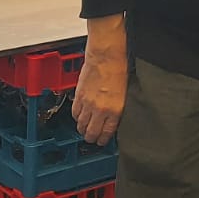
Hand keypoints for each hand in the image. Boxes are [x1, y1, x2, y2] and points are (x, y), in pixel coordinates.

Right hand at [72, 15, 126, 145]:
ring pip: (81, 125)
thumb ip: (117, 107)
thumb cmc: (118, 68)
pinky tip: (79, 117)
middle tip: (92, 138)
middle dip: (91, 138)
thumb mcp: (124, 92)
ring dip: (82, 129)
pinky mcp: (78, 96)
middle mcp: (100, 109)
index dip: (103, 140)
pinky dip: (76, 117)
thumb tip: (112, 117)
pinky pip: (75, 113)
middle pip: (91, 132)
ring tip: (84, 129)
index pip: (106, 132)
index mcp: (115, 110)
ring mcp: (88, 103)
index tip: (102, 141)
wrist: (106, 55)